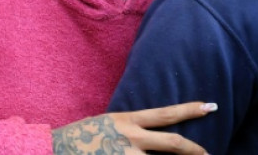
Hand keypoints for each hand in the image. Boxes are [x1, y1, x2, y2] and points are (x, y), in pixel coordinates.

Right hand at [52, 101, 216, 154]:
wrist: (48, 150)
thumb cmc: (75, 139)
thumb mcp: (104, 125)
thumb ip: (126, 129)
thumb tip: (145, 133)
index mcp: (126, 121)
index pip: (165, 114)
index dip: (190, 110)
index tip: (210, 106)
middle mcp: (129, 138)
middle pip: (173, 144)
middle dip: (196, 150)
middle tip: (210, 154)